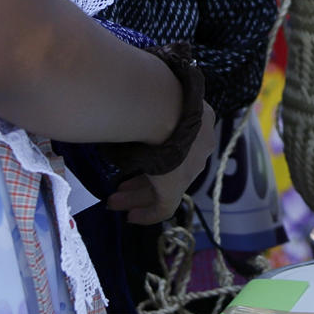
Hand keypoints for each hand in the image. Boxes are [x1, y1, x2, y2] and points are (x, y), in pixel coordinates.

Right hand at [105, 103, 217, 224]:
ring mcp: (190, 168)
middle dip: (143, 179)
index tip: (141, 158)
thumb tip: (129, 107)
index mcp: (198, 124)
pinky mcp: (178, 186)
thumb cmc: (154, 96)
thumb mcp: (158, 99)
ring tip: (115, 201)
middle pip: (171, 168)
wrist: (161, 106)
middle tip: (121, 186)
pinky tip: (132, 217)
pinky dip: (148, 213)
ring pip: (165, 188)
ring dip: (138, 195)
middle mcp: (198, 148)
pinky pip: (165, 206)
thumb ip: (148, 109)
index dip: (159, 152)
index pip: (179, 145)